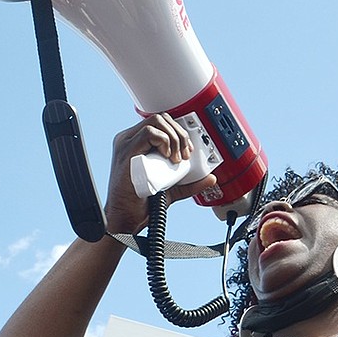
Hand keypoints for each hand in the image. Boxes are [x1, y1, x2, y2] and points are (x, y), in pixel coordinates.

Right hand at [104, 114, 217, 233]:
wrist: (127, 218)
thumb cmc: (142, 202)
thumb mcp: (171, 189)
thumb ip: (190, 184)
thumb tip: (211, 179)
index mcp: (137, 142)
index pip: (162, 123)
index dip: (180, 132)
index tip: (188, 150)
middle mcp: (130, 140)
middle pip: (161, 119)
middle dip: (180, 134)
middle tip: (185, 155)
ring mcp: (127, 144)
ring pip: (157, 122)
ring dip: (174, 138)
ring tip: (177, 159)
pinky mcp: (126, 153)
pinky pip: (148, 133)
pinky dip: (164, 141)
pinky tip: (168, 157)